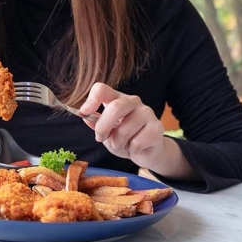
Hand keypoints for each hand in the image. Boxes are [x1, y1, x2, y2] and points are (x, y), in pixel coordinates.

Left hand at [79, 83, 196, 179]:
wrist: (146, 152)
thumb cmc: (124, 139)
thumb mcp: (106, 132)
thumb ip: (96, 123)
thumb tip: (83, 115)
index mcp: (116, 99)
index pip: (102, 89)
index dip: (92, 99)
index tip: (84, 112)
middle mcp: (132, 101)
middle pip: (115, 108)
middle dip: (103, 127)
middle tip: (100, 138)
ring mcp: (146, 112)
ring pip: (125, 129)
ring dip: (118, 143)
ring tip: (123, 144)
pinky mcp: (157, 127)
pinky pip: (137, 142)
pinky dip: (132, 150)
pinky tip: (136, 148)